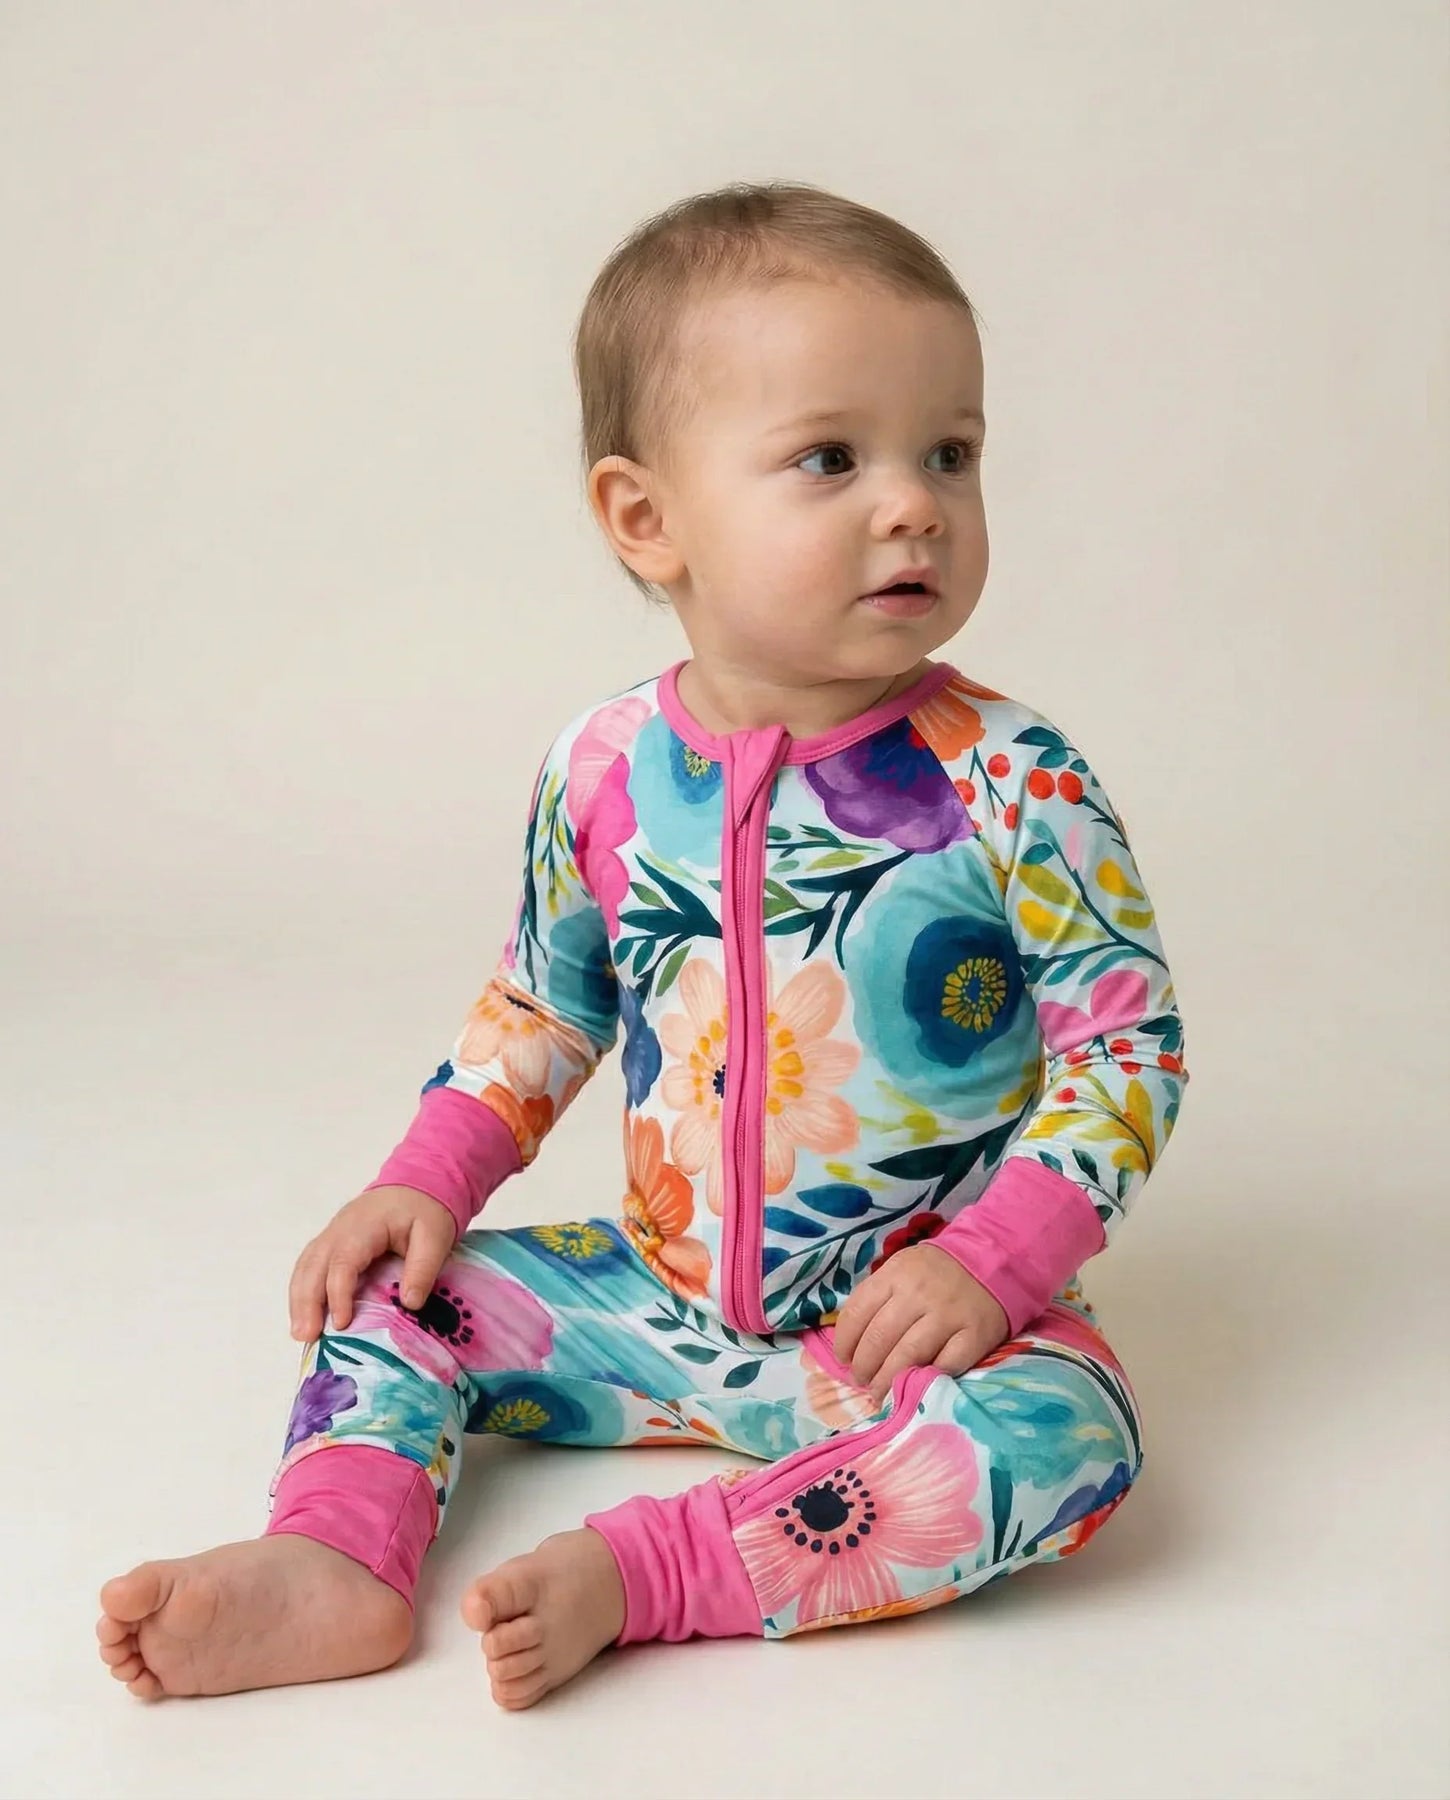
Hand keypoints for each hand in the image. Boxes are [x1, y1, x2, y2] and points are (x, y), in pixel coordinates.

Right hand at [288, 1185, 457, 1341]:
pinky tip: (305, 1316)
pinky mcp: (331, 1244)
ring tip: (301, 1334)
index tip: (341, 1323)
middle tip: (306, 1336)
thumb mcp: (435, 1236)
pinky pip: (309, 1267)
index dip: (339, 1294)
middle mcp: (339, 1230)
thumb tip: (410, 1303)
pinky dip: (303, 1292)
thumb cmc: (424, 1211)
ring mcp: (331, 1235)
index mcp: (364, 1226)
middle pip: (313, 1265)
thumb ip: (424, 1267)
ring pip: (305, 1267)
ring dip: (299, 1300)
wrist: (416, 1186)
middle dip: (306, 1302)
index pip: (343, 1261)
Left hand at [831, 1244, 1009, 1404]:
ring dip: (887, 1381)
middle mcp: (919, 1294)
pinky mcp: (974, 1336)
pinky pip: (945, 1366)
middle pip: (879, 1339)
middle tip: (861, 1381)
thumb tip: (851, 1341)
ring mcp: (948, 1315)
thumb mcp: (902, 1269)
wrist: (993, 1261)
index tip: (844, 1360)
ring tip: (880, 1393)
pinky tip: (915, 1387)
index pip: (857, 1313)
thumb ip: (878, 1297)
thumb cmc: (936, 1273)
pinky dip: (926, 1380)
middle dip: (863, 1368)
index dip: (845, 1343)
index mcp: (896, 1274)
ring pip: (907, 1356)